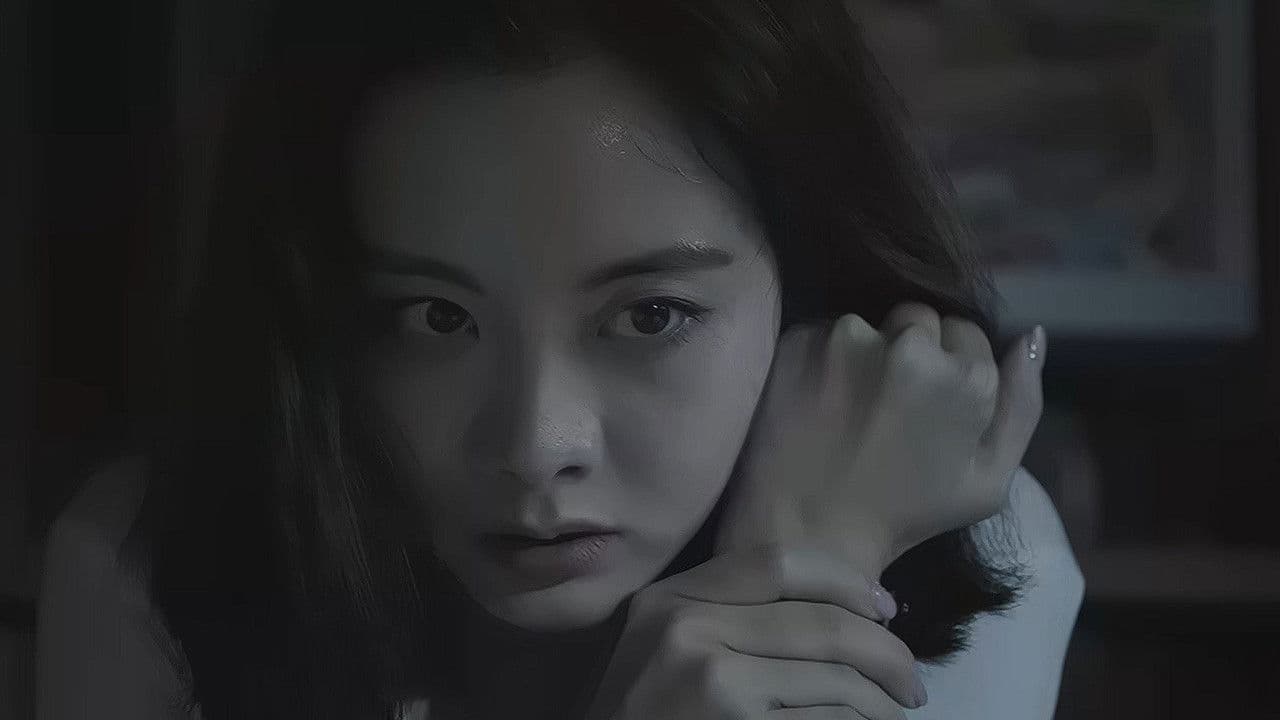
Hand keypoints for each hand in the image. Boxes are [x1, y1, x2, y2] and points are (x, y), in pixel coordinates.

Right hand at [582, 542, 926, 719]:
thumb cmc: (647, 716)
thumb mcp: (666, 648)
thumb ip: (729, 616)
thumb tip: (851, 612)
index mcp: (671, 598)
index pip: (780, 562)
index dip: (847, 581)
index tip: (885, 608)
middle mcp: (686, 631)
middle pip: (825, 625)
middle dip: (889, 656)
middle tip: (912, 685)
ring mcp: (711, 686)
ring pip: (838, 685)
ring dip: (882, 708)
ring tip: (892, 718)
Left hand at [715, 303, 1045, 575]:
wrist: (809, 532)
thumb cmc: (907, 514)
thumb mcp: (988, 480)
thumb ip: (1022, 404)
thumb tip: (1033, 335)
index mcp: (966, 377)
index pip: (968, 332)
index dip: (951, 366)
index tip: (929, 405)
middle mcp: (910, 343)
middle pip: (920, 319)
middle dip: (913, 349)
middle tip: (891, 404)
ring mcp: (849, 337)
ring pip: (871, 324)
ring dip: (867, 351)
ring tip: (852, 404)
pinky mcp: (801, 339)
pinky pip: (824, 332)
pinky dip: (825, 358)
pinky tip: (819, 399)